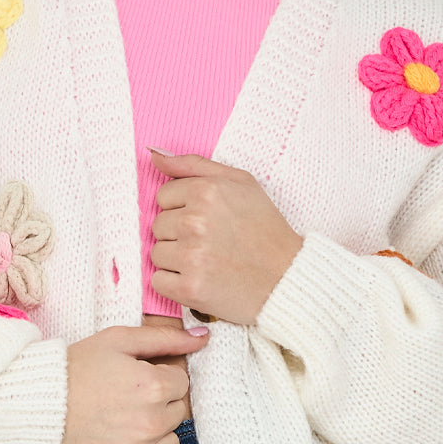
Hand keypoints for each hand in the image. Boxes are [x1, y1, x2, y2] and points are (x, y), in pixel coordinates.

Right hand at [57, 323, 209, 443]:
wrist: (34, 405)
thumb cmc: (76, 368)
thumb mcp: (118, 340)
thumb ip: (166, 339)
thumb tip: (203, 338)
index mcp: (154, 387)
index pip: (182, 382)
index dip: (160, 375)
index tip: (136, 376)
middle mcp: (151, 425)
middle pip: (178, 411)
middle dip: (160, 402)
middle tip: (126, 396)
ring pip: (170, 442)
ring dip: (155, 431)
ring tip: (122, 419)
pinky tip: (120, 441)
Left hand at [148, 149, 302, 324]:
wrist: (288, 278)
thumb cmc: (266, 229)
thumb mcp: (241, 182)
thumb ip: (194, 165)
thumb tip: (154, 155)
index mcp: (206, 191)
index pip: (163, 197)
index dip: (184, 209)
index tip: (208, 221)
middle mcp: (195, 221)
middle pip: (158, 225)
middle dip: (180, 234)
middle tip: (212, 243)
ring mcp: (192, 256)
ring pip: (157, 254)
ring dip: (177, 260)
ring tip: (209, 261)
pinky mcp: (190, 288)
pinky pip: (158, 281)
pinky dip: (175, 284)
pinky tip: (201, 280)